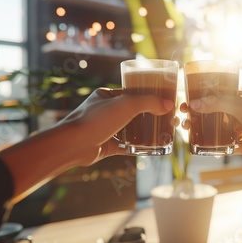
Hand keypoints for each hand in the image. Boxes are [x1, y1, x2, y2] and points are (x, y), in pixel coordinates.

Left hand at [58, 87, 174, 165]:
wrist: (74, 144)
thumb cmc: (96, 120)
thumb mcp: (127, 104)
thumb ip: (148, 102)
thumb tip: (168, 104)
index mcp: (106, 95)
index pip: (130, 93)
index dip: (147, 96)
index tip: (163, 101)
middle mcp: (105, 111)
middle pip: (132, 112)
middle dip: (148, 116)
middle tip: (165, 119)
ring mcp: (105, 129)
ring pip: (130, 129)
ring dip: (144, 132)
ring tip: (162, 133)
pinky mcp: (106, 146)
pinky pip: (126, 145)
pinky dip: (138, 147)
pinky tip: (151, 149)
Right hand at [180, 89, 241, 158]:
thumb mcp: (241, 104)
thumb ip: (217, 103)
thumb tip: (194, 104)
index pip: (217, 96)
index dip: (200, 99)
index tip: (186, 103)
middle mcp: (241, 112)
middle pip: (214, 114)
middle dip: (197, 116)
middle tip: (183, 120)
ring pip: (218, 130)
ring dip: (202, 131)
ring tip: (187, 132)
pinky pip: (225, 146)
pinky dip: (213, 146)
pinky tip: (199, 146)